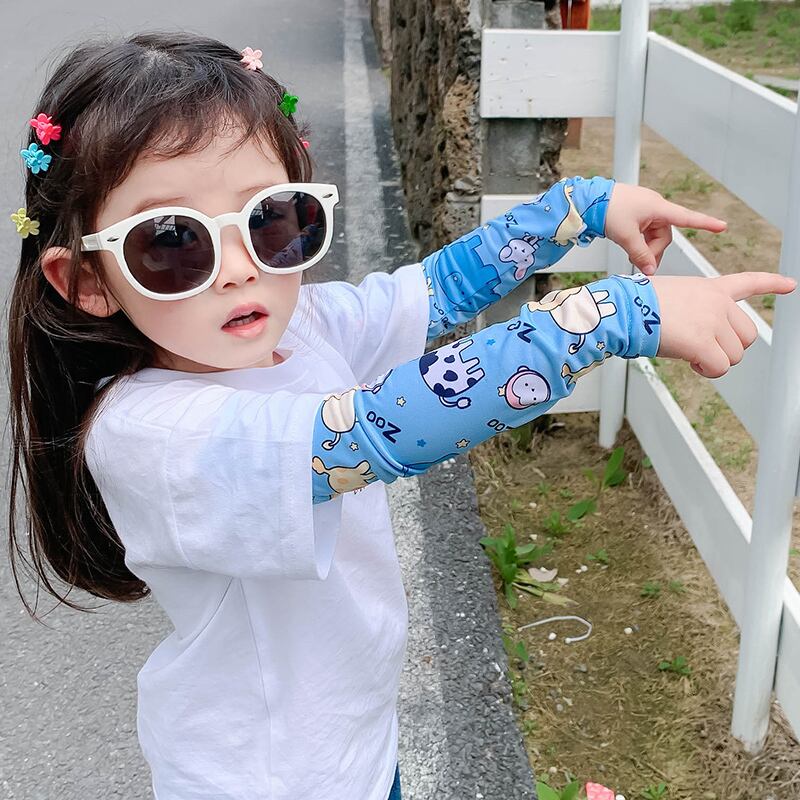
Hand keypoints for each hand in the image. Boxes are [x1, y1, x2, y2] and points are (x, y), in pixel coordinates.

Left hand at [605, 183, 726, 274]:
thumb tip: (650, 271)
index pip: (686, 217)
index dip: (705, 223)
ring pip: (654, 236)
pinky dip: (639, 242)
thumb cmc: (607, 210)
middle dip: (654, 251)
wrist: (589, 200)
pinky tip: (629, 247)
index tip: (722, 227)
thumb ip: (640, 255)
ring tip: (631, 255)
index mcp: (658, 207)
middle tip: (641, 264)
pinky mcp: (636, 214)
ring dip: (646, 248)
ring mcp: (645, 210)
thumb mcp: (625, 236)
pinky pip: (645, 232)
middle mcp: (655, 207)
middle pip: (665, 236)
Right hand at [651, 272, 796, 377]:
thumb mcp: (672, 295)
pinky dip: (706, 370)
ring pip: (734, 356)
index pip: (748, 282)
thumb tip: (689, 332)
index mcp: (710, 289)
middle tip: (704, 348)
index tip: (789, 285)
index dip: (772, 284)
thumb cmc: (637, 305)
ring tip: (690, 353)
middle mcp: (717, 304)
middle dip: (728, 347)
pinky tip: (690, 362)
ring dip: (714, 360)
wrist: (625, 310)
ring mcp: (712, 322)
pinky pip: (719, 368)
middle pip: (747, 335)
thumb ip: (692, 309)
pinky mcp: (703, 343)